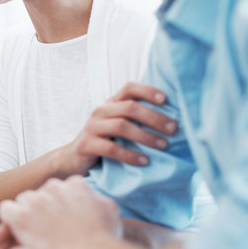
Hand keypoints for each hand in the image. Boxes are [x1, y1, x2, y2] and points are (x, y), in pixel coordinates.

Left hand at [0, 177, 122, 248]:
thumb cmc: (103, 240)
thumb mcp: (110, 211)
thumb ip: (97, 200)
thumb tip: (92, 198)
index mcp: (74, 184)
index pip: (60, 189)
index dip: (59, 206)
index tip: (62, 220)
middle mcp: (53, 187)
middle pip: (40, 194)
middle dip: (42, 210)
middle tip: (48, 230)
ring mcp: (35, 200)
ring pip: (22, 201)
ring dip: (27, 216)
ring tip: (36, 235)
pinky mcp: (20, 215)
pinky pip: (5, 210)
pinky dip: (9, 221)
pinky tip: (19, 232)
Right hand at [55, 82, 177, 175]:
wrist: (74, 158)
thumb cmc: (105, 141)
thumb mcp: (118, 125)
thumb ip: (135, 118)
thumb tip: (171, 120)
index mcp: (111, 103)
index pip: (129, 88)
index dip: (147, 90)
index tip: (166, 100)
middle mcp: (100, 111)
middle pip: (129, 107)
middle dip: (154, 118)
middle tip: (173, 129)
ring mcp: (92, 127)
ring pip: (121, 126)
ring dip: (145, 136)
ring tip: (163, 146)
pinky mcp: (87, 145)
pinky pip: (111, 148)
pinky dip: (130, 155)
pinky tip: (144, 161)